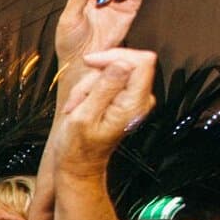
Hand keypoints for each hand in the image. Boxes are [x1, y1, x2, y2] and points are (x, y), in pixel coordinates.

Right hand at [57, 48, 155, 175]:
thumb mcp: (84, 116)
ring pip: (112, 70)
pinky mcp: (123, 97)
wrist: (78, 163)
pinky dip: (91, 87)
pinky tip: (83, 103)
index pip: (141, 61)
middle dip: (97, 73)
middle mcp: (139, 99)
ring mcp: (132, 98)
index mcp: (134, 104)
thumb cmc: (78, 148)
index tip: (92, 63)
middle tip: (81, 93)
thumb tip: (121, 63)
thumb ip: (104, 88)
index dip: (115, 56)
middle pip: (125, 62)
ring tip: (78, 104)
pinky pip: (108, 79)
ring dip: (89, 83)